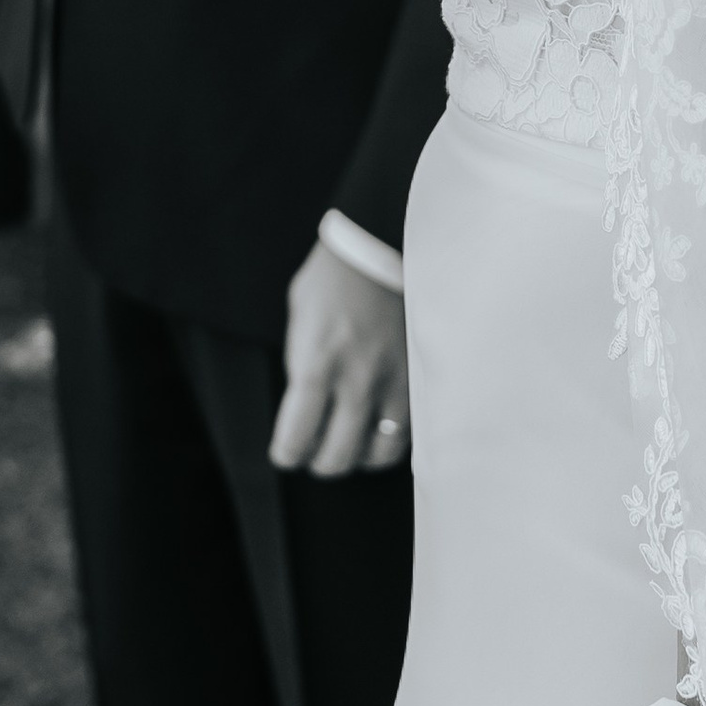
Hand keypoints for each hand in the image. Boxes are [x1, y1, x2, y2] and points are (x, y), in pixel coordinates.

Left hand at [270, 242, 409, 477]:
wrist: (383, 244)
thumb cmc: (333, 278)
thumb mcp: (300, 317)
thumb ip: (302, 365)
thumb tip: (308, 409)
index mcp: (318, 362)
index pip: (297, 436)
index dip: (287, 453)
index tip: (286, 452)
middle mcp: (357, 380)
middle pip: (336, 455)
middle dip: (319, 461)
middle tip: (314, 453)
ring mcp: (393, 382)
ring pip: (378, 453)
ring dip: (358, 456)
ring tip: (349, 443)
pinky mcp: (419, 379)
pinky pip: (408, 431)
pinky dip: (390, 439)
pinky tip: (379, 428)